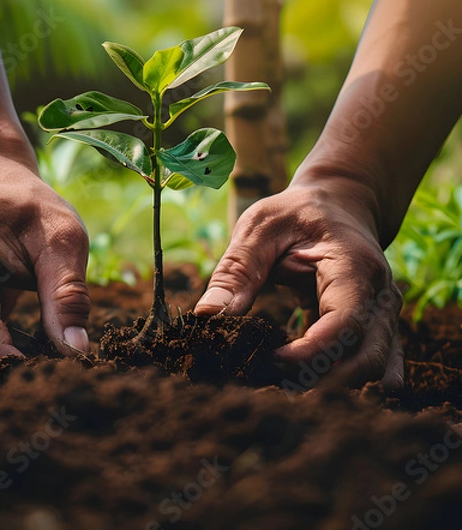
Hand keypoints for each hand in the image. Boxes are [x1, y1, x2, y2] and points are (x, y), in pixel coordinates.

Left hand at [195, 179, 403, 388]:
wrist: (336, 203)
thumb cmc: (295, 213)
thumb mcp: (260, 228)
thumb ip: (236, 271)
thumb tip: (206, 317)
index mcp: (353, 266)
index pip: (345, 322)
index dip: (311, 351)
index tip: (271, 361)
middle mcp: (380, 295)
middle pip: (366, 356)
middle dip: (323, 378)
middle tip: (274, 381)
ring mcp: (383, 313)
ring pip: (373, 366)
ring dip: (334, 383)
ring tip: (286, 386)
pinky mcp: (375, 325)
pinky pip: (372, 361)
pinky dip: (346, 378)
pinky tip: (317, 386)